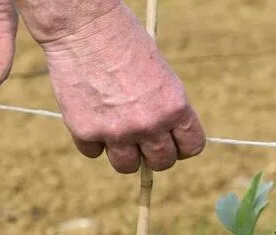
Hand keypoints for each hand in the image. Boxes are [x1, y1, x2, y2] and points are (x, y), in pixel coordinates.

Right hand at [37, 2, 204, 173]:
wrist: (84, 26)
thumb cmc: (124, 43)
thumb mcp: (161, 75)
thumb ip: (166, 110)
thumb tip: (163, 141)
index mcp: (175, 108)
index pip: (191, 147)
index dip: (181, 147)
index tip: (172, 142)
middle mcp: (150, 124)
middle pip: (161, 162)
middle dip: (153, 153)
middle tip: (142, 138)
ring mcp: (117, 131)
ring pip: (127, 166)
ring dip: (124, 153)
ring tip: (115, 130)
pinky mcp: (86, 131)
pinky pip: (93, 152)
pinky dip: (92, 140)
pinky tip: (90, 115)